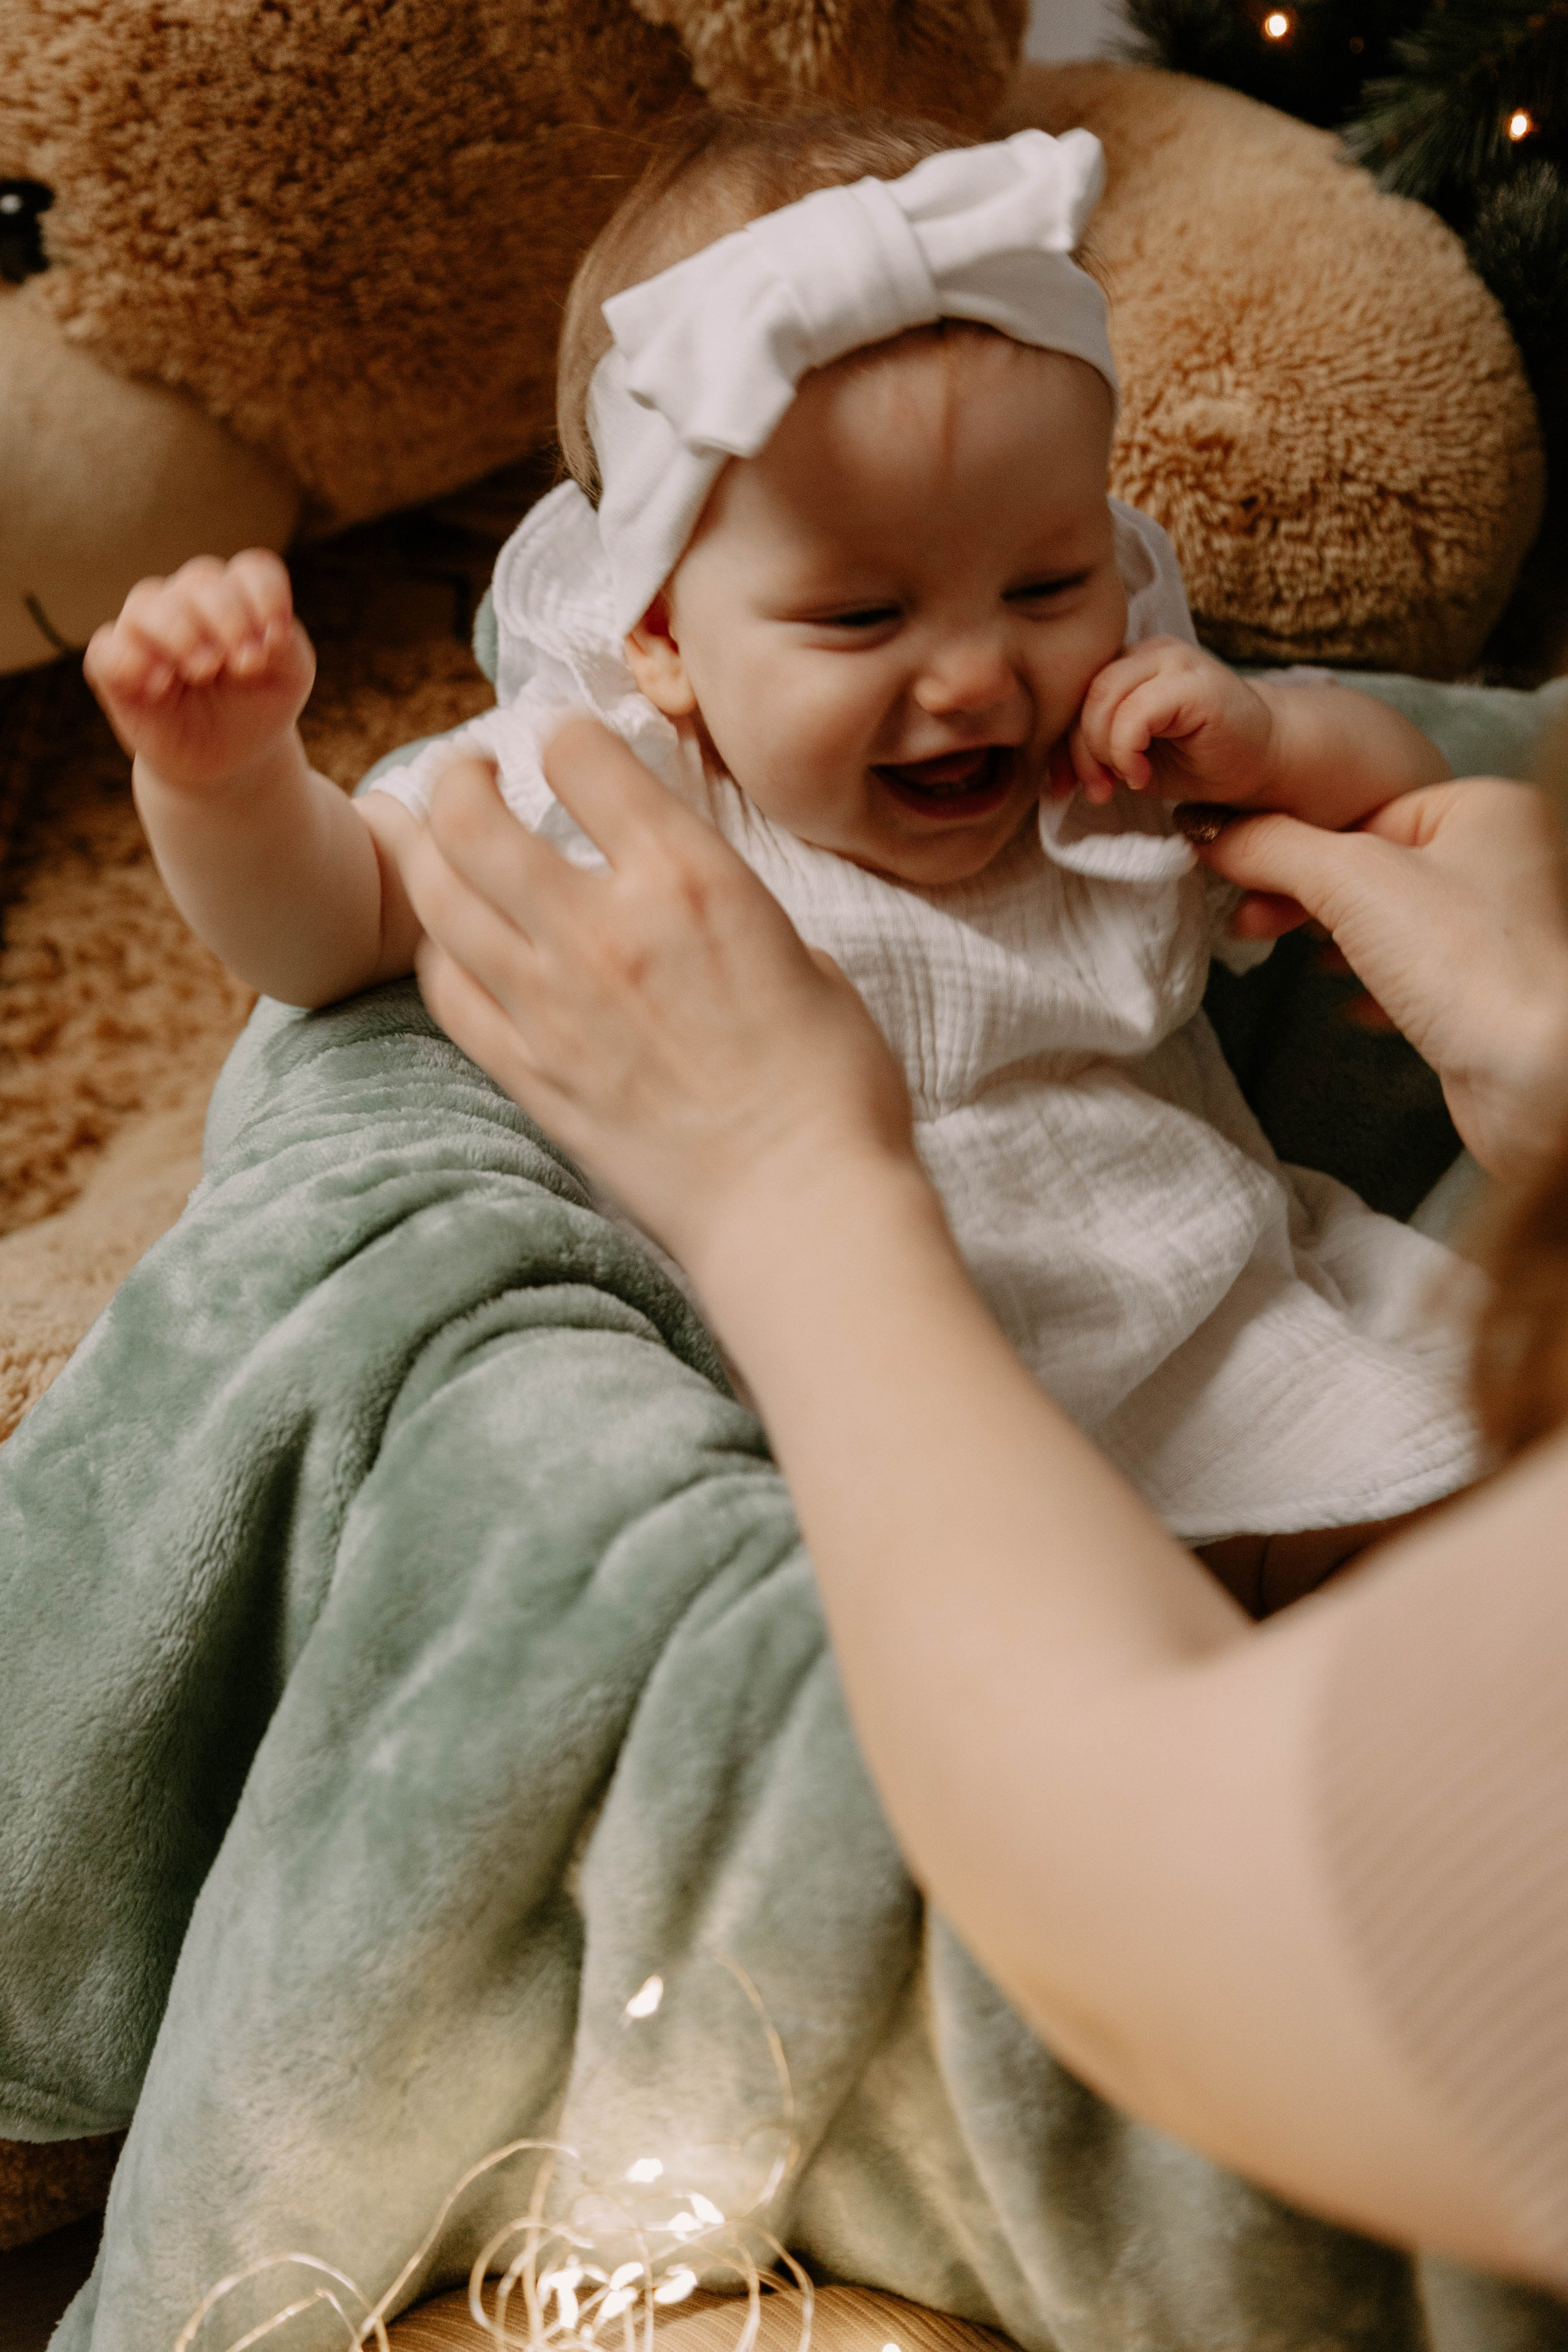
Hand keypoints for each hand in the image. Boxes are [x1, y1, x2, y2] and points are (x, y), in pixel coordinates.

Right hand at [84, 551, 314, 791]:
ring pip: (148, 603)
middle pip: (200, 581)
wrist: (232, 757)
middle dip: (227, 618)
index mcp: (236, 596)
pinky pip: (106, 649)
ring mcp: (147, 629)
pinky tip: (161, 685)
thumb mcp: (289, 677)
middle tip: (245, 665)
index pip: (251, 570)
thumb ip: (285, 646)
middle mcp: (187, 601)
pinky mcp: (115, 668)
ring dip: (180, 633)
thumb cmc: (258, 704)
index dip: (266, 596)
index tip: (278, 639)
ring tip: (205, 670)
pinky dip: (129, 661)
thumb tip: (262, 635)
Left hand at [402, 723, 915, 1273]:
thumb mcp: (805, 959)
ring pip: (438, 900)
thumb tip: (695, 905)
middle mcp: (603, 929)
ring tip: (422, 834)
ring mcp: (553, 1006)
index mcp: (689, 879)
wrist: (799, 1205)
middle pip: (474, 818)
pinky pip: (447, 993)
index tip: (565, 748)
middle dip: (457, 775)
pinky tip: (446, 941)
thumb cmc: (832, 1089)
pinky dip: (436, 951)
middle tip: (464, 771)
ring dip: (421, 852)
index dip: (566, 738)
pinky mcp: (530, 1076)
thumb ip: (730, 915)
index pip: (582, 757)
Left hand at [1061, 638, 1275, 806]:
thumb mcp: (1131, 758)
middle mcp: (1148, 651)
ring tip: (1126, 780)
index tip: (1063, 787)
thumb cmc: (1199, 759)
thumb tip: (1052, 774)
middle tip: (1098, 790)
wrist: (1264, 761)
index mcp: (1128, 663)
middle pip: (1085, 694)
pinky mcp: (1193, 683)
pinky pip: (1135, 713)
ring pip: (1104, 699)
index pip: (1074, 693)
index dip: (1061, 742)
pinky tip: (1141, 774)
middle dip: (1081, 751)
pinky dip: (1126, 751)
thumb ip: (1093, 750)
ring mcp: (1173, 660)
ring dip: (1103, 752)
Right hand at [1200, 779, 1567, 1182]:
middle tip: (1254, 924)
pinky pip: (1422, 977)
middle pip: (1377, 865)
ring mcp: (1504, 930)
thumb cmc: (1473, 966)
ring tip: (1304, 963)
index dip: (1298, 845)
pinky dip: (1379, 987)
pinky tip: (1355, 1006)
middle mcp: (1507, 860)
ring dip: (1341, 942)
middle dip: (1310, 899)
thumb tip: (1215, 835)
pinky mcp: (1495, 993)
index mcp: (1487, 808)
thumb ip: (1274, 849)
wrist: (1538, 1078)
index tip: (1242, 875)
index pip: (1366, 811)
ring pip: (1396, 922)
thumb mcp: (1351, 881)